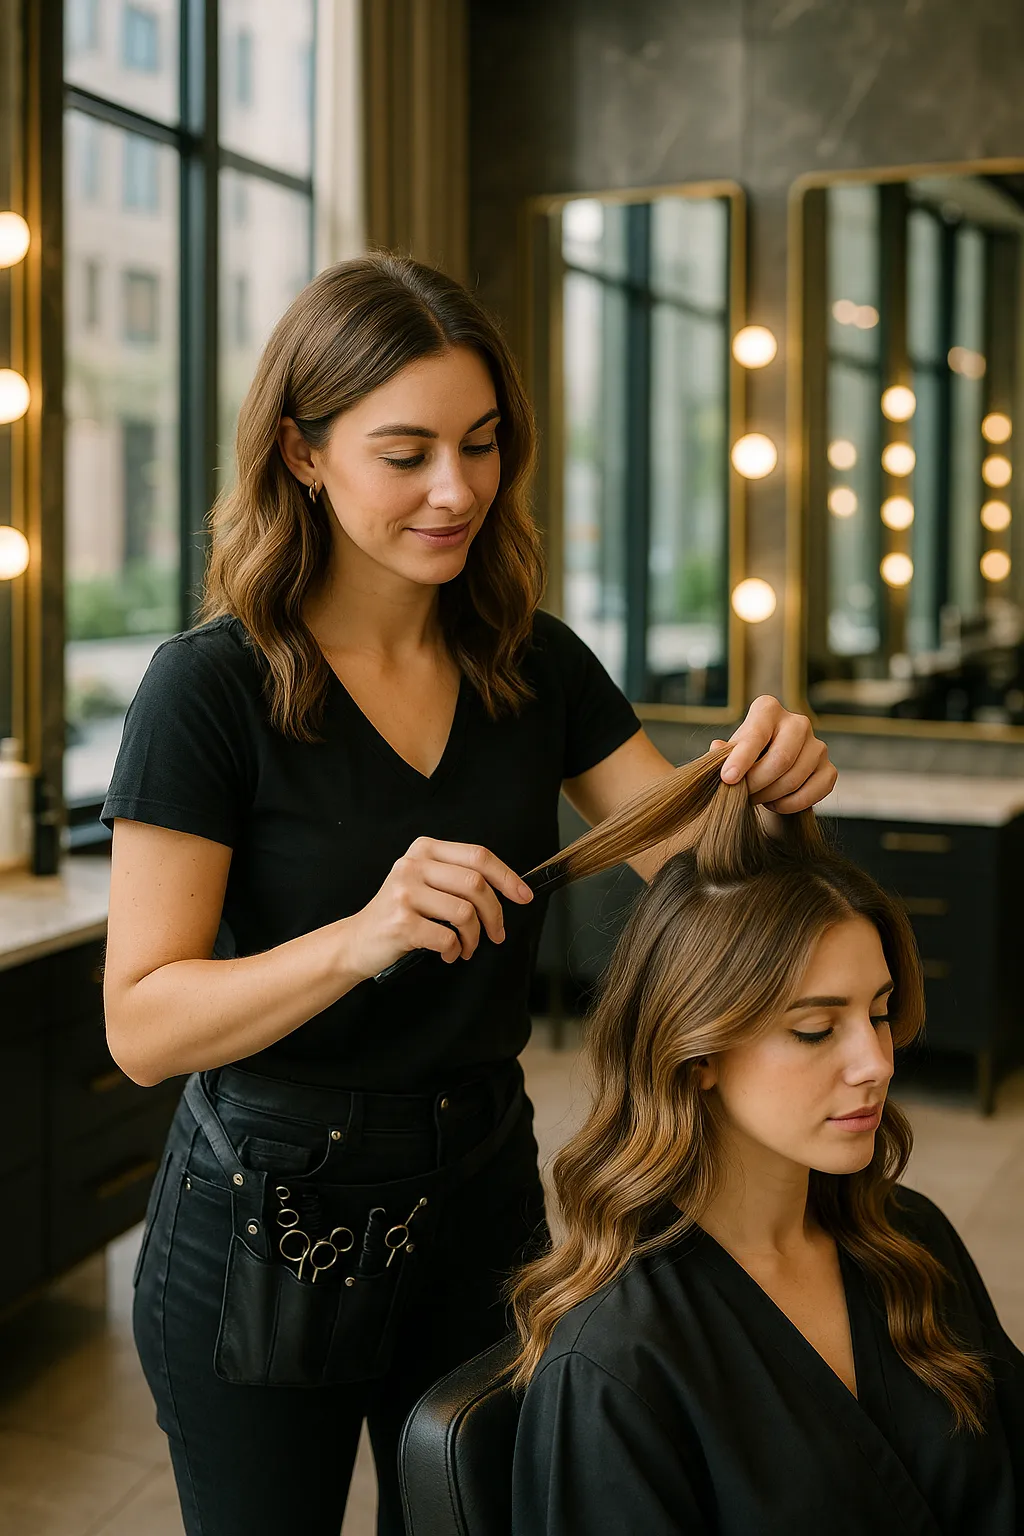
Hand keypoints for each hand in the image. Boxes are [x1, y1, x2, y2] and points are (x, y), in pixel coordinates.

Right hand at [343, 837, 533, 980]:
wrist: (356, 941)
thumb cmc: (400, 914)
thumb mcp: (425, 883)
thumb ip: (457, 878)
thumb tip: (509, 889)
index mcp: (424, 849)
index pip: (478, 855)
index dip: (507, 877)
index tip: (523, 896)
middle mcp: (413, 865)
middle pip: (475, 884)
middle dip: (494, 914)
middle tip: (496, 934)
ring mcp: (404, 893)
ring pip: (465, 913)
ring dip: (474, 937)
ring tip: (466, 947)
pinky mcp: (401, 922)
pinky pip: (447, 937)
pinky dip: (455, 951)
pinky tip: (448, 953)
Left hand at [710, 696, 836, 812]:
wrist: (768, 770)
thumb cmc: (744, 757)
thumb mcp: (728, 752)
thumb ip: (722, 753)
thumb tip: (717, 748)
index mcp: (768, 709)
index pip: (757, 735)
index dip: (741, 758)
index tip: (728, 778)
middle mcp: (798, 722)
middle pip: (781, 759)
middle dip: (757, 783)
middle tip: (742, 794)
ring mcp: (818, 746)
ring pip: (794, 778)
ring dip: (770, 796)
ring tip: (755, 798)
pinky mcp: (829, 769)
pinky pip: (813, 793)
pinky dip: (790, 804)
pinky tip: (774, 803)